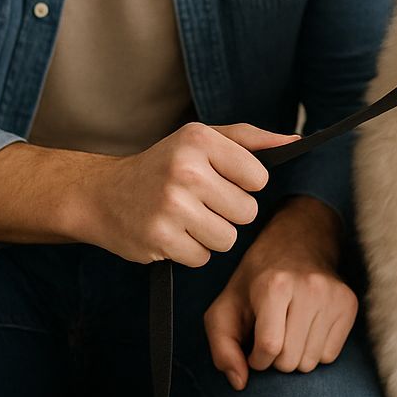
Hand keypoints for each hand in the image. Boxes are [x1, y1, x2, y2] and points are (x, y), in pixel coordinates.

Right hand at [72, 122, 297, 266]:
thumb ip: (249, 139)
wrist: (102, 194)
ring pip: (228, 239)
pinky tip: (171, 232)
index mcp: (199, 140)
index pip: (258, 177)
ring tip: (186, 217)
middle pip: (247, 212)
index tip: (221, 180)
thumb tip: (294, 140)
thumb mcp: (201, 139)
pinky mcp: (160, 239)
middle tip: (200, 202)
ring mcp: (171, 206)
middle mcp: (185, 170)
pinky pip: (203, 258)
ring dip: (212, 234)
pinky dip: (191, 251)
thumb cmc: (162, 165)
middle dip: (229, 212)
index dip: (244, 184)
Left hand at [204, 197, 356, 387]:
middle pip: (290, 360)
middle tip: (272, 336)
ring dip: (295, 356)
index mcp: (275, 285)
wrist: (298, 240)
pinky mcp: (349, 304)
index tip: (253, 348)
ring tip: (289, 330)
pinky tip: (307, 328)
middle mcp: (309, 288)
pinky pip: (330, 356)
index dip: (256, 359)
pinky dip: (315, 351)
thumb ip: (222, 348)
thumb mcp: (226, 307)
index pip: (269, 347)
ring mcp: (333, 295)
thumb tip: (240, 382)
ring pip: (311, 362)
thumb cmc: (256, 280)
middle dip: (275, 359)